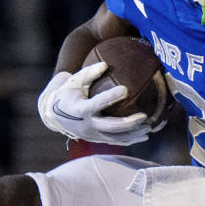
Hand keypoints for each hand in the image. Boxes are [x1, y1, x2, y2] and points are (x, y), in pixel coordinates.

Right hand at [37, 65, 154, 145]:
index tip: (125, 89)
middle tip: (144, 116)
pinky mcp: (97, 140)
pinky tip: (144, 136)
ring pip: (116, 138)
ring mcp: (93, 135)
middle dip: (128, 123)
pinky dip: (131, 140)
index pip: (97, 104)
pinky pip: (116, 141)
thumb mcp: (74, 81)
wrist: (55, 116)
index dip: (110, 97)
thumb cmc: (68, 93)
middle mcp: (87, 126)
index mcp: (80, 109)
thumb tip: (106, 64)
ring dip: (134, 134)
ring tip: (149, 128)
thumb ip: (89, 73)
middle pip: (111, 127)